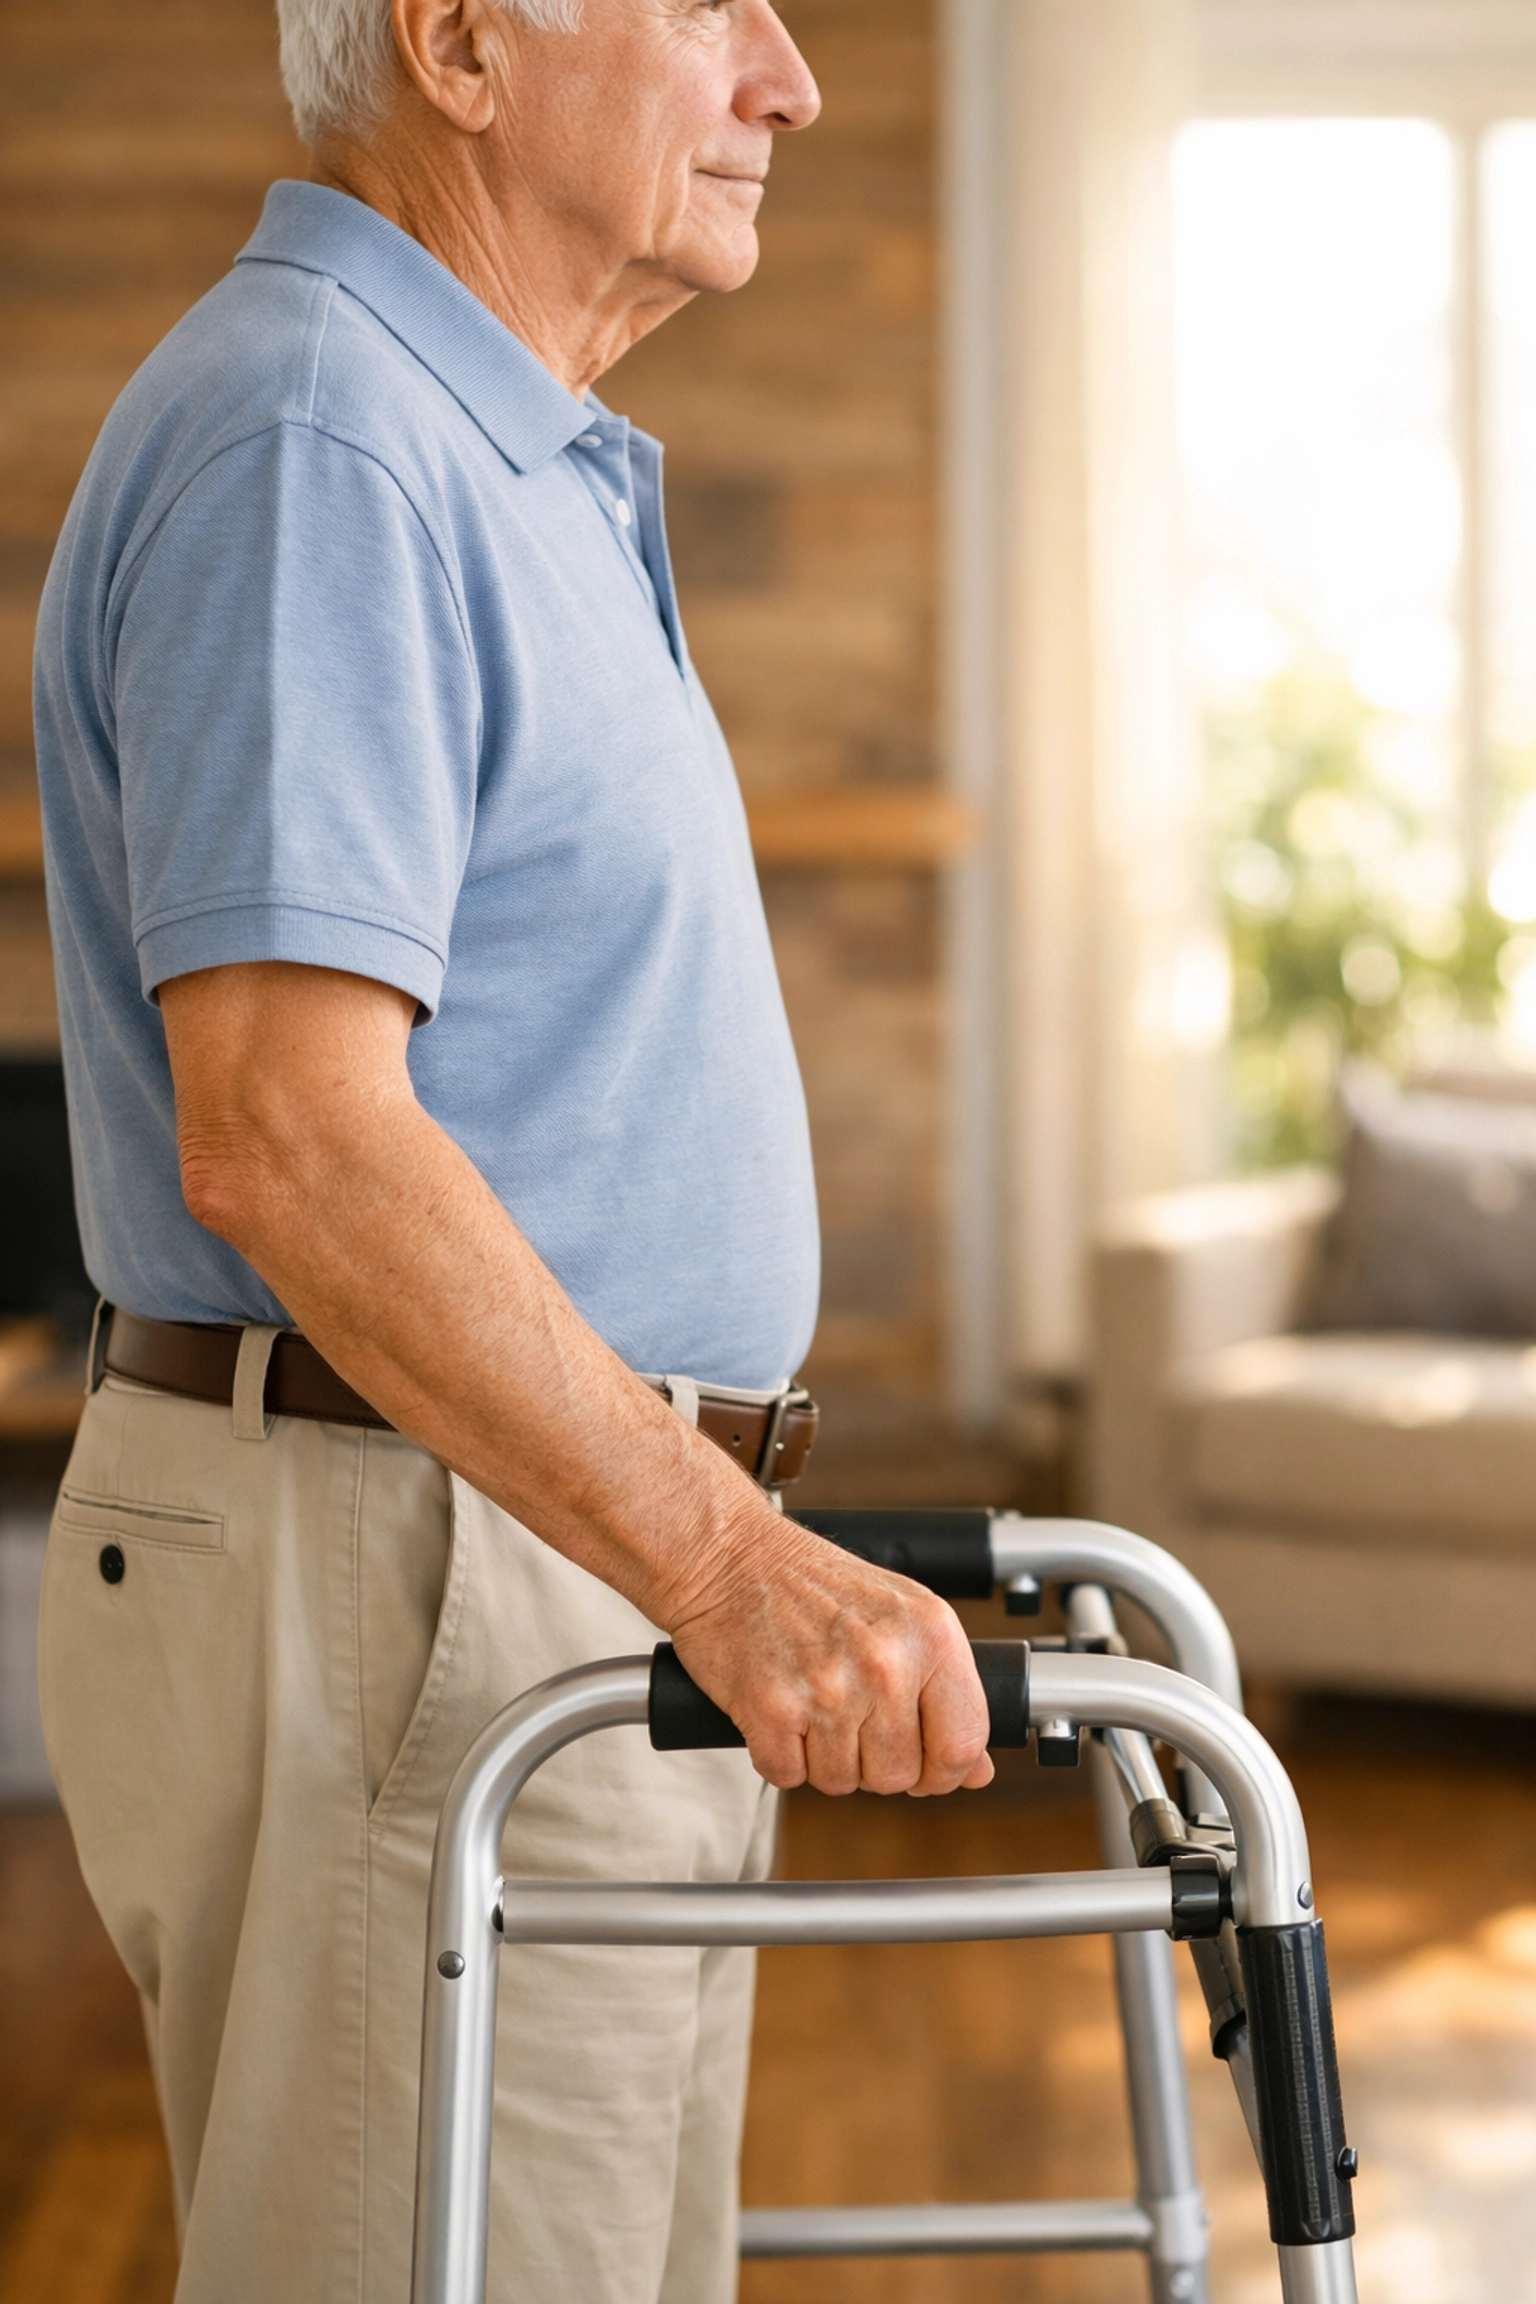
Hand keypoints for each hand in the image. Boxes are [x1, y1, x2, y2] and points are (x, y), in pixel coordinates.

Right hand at [665, 1520, 994, 1796]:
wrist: (727, 1554)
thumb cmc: (812, 1583)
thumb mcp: (901, 1616)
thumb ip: (945, 1690)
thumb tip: (976, 1770)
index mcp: (930, 1634)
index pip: (961, 1745)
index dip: (943, 1771)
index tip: (923, 1766)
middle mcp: (884, 1662)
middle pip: (899, 1776)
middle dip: (873, 1762)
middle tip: (848, 1716)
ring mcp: (827, 1689)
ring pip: (842, 1782)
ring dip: (824, 1758)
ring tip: (811, 1703)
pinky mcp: (770, 1710)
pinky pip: (789, 1777)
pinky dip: (780, 1756)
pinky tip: (779, 1711)